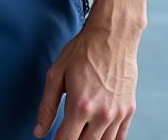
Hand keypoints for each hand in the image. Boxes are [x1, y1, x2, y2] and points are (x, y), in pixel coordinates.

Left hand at [34, 21, 138, 139]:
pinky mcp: (129, 111)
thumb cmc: (82, 52)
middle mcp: (101, 115)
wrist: (111, 38)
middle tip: (66, 133)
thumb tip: (38, 131)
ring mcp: (118, 115)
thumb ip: (47, 106)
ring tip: (80, 132)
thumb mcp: (56, 74)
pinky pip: (120, 138)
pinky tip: (98, 135)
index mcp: (80, 106)